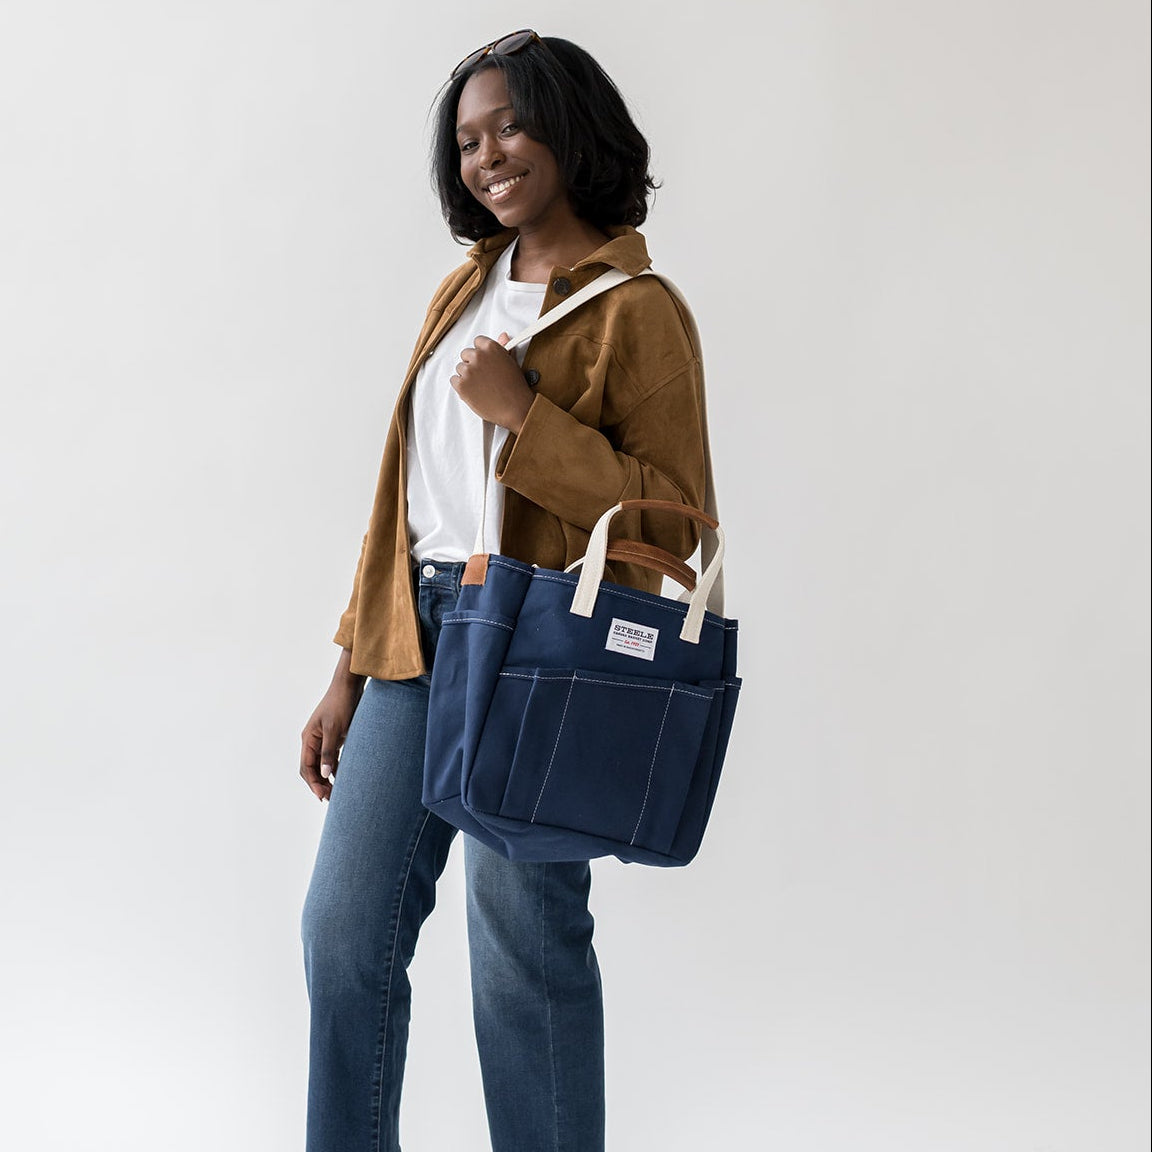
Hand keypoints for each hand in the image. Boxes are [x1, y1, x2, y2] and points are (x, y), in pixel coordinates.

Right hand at [299, 654, 364, 800]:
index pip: (306, 768)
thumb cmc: (341, 704)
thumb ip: (329, 752)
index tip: (323, 796)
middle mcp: (312, 741)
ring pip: (320, 765)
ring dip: (326, 779)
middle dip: (319, 785)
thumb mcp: (335, 729)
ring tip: (336, 793)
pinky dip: (334, 769)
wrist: (349, 686)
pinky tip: (342, 778)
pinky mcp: (333, 737)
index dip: (313, 784)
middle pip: (311, 769)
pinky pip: (330, 758)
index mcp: (308, 739)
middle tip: (331, 799)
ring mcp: (322, 739)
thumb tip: (324, 774)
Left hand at [450, 332, 534, 432]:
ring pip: (459, 368)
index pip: (477, 342)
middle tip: (483, 376)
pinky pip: (454, 381)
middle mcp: (478, 356)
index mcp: (491, 348)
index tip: (484, 361)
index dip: (481, 353)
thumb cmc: (515, 388)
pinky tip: (474, 391)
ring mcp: (468, 371)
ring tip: (481, 386)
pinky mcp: (461, 385)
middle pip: (465, 354)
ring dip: (467, 376)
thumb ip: (503, 347)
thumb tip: (502, 336)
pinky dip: (461, 387)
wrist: (515, 408)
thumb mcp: (511, 363)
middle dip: (472, 364)